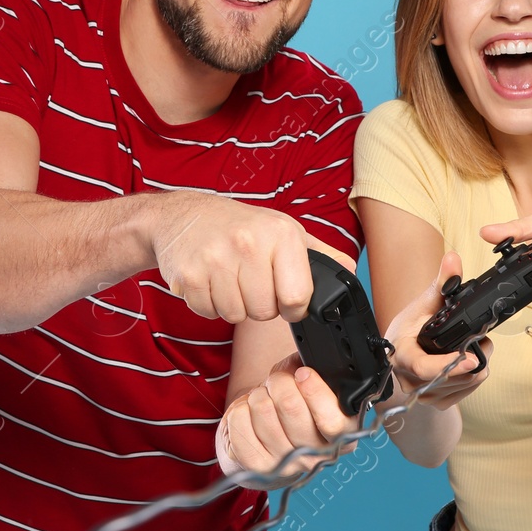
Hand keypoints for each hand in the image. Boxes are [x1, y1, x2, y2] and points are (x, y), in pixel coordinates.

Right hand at [151, 193, 354, 323]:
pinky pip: (209, 313)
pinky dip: (209, 304)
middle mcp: (249, 244)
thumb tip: (349, 272)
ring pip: (237, 315)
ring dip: (234, 305)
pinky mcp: (189, 275)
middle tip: (249, 280)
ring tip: (228, 278)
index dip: (292, 305)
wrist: (182, 215)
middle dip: (259, 305)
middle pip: (265, 312)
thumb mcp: (283, 229)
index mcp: (280, 234)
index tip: (282, 295)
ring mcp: (216, 259)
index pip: (298, 297)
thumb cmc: (240, 226)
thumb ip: (318, 254)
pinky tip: (209, 281)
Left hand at [218, 353, 357, 478]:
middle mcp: (317, 456)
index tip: (303, 373)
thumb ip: (316, 373)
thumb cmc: (295, 406)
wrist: (269, 439)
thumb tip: (305, 361)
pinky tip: (250, 415)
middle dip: (280, 382)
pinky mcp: (256, 468)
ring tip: (264, 399)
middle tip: (278, 381)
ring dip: (259, 395)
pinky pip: (239, 422)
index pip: (332, 420)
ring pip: (262, 410)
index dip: (314, 390)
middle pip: (291, 407)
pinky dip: (240, 408)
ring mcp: (286, 466)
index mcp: (342, 436)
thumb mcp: (313, 386)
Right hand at [381, 251, 492, 409]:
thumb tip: (453, 259)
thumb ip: (441, 284)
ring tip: (472, 346)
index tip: (470, 358)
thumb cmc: (409, 332)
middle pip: (457, 374)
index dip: (448, 365)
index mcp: (403, 357)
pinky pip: (469, 390)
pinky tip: (466, 361)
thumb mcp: (422, 306)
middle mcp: (413, 382)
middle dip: (475, 354)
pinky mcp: (439, 403)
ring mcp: (426, 396)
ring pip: (468, 382)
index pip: (424, 368)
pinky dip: (474, 374)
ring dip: (478, 363)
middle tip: (478, 337)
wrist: (401, 358)